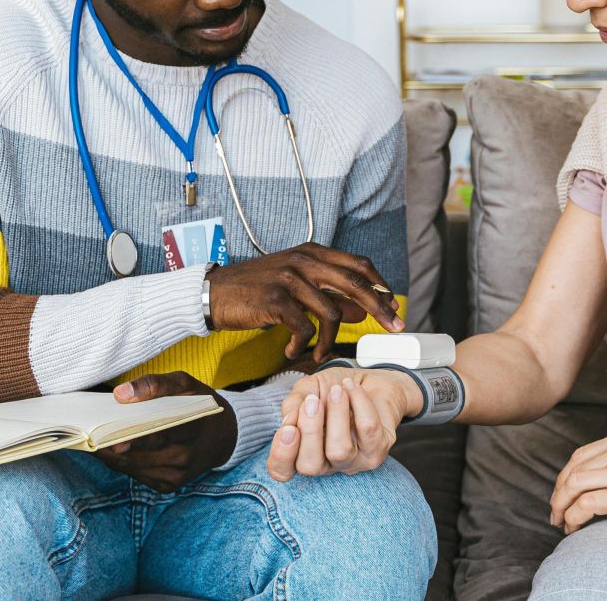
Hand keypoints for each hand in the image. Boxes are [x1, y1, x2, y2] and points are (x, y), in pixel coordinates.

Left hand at [93, 372, 236, 491]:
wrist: (224, 436)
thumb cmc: (200, 404)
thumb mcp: (185, 384)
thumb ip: (155, 384)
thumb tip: (121, 394)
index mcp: (192, 429)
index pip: (159, 435)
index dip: (133, 439)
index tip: (108, 440)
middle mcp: (184, 457)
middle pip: (140, 456)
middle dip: (112, 448)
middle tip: (89, 438)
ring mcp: (176, 475)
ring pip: (133, 468)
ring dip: (112, 457)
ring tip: (95, 441)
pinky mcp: (169, 486)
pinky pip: (137, 476)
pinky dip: (123, 464)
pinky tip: (114, 451)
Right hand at [205, 242, 404, 362]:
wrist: (213, 294)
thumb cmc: (255, 291)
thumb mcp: (295, 287)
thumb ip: (328, 295)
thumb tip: (362, 309)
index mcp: (311, 252)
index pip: (358, 264)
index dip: (380, 286)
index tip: (393, 307)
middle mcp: (304, 260)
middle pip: (354, 282)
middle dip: (379, 307)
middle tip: (393, 327)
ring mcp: (289, 278)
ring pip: (331, 311)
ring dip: (331, 339)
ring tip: (320, 352)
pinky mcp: (275, 300)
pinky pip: (305, 327)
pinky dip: (305, 344)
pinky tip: (294, 351)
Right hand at [265, 367, 421, 481]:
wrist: (369, 381)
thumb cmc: (333, 389)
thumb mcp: (306, 390)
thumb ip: (292, 404)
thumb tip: (288, 421)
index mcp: (303, 453)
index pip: (283, 471)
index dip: (281, 455)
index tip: (288, 429)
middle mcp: (327, 464)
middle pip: (310, 466)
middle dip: (309, 431)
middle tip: (312, 401)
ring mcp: (354, 462)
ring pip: (340, 451)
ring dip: (336, 414)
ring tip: (338, 390)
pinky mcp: (378, 450)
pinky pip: (367, 429)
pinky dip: (359, 402)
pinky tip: (352, 387)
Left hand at [549, 430, 606, 534]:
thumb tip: (590, 483)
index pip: (579, 456)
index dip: (564, 478)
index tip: (561, 496)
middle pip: (572, 471)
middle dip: (558, 494)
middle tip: (556, 513)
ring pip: (574, 486)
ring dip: (561, 507)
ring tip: (562, 523)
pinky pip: (586, 505)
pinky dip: (574, 518)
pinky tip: (574, 527)